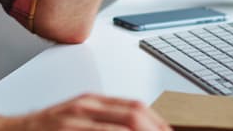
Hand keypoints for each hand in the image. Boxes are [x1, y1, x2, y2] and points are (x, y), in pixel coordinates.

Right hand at [0, 93, 170, 130]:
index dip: (158, 123)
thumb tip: (133, 128)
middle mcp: (85, 108)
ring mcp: (74, 121)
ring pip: (123, 125)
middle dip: (156, 130)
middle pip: (134, 115)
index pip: (136, 108)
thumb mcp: (74, 122)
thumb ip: (101, 124)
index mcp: (91, 103)